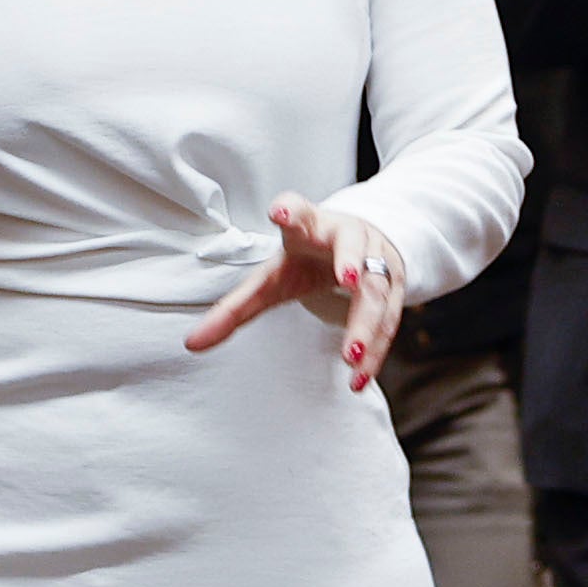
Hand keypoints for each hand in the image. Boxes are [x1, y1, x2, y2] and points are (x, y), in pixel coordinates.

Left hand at [186, 194, 411, 390]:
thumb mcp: (270, 279)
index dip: (291, 209)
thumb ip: (233, 310)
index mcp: (310, 226)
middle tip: (349, 282)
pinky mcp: (396, 286)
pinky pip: (390, 319)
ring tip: (349, 358)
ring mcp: (377, 258)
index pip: (299, 211)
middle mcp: (348, 235)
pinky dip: (376, 349)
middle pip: (353, 247)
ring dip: (366, 325)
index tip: (280, 210)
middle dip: (353, 263)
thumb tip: (191, 345)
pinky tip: (359, 377)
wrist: (360, 247)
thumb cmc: (306, 261)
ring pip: (378, 291)